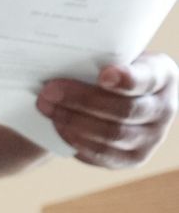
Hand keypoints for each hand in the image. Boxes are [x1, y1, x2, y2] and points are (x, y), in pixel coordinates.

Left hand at [36, 53, 178, 168]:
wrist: (118, 98)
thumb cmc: (111, 69)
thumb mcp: (116, 56)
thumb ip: (102, 56)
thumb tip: (61, 53)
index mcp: (163, 76)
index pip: (147, 79)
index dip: (126, 80)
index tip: (103, 75)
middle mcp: (164, 109)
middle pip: (124, 110)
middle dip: (82, 100)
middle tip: (49, 91)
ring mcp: (151, 138)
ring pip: (112, 135)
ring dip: (73, 121)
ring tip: (47, 107)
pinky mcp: (133, 158)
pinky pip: (103, 154)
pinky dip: (76, 140)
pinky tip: (58, 126)